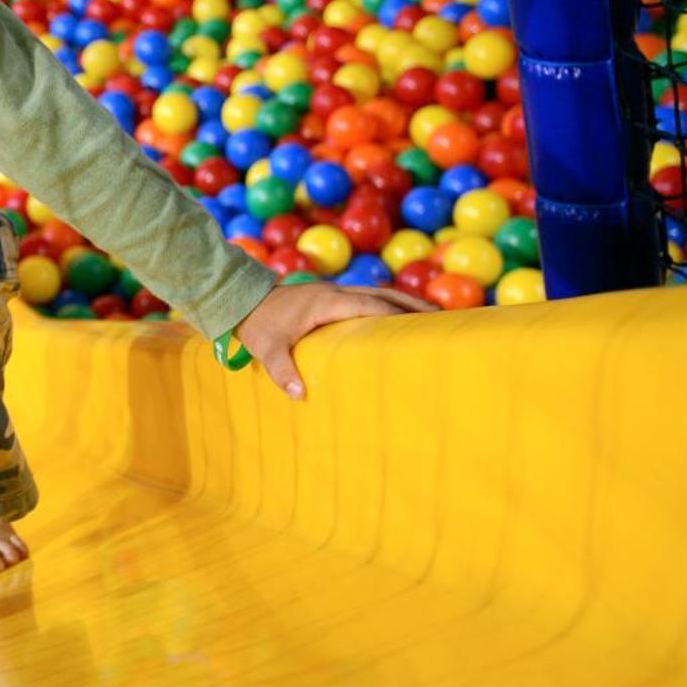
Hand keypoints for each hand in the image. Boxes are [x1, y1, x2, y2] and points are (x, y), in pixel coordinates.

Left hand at [232, 282, 433, 400]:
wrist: (242, 299)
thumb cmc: (257, 324)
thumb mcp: (268, 348)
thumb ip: (282, 371)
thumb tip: (299, 395)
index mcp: (327, 302)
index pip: (370, 305)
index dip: (397, 315)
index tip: (424, 327)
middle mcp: (335, 292)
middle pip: (383, 294)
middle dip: (412, 304)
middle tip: (444, 317)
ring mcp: (334, 291)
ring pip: (377, 292)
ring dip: (403, 301)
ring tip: (433, 315)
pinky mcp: (330, 296)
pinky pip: (366, 296)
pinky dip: (387, 303)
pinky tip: (399, 317)